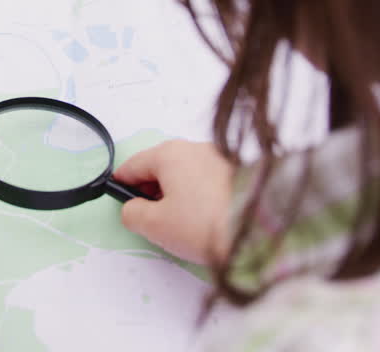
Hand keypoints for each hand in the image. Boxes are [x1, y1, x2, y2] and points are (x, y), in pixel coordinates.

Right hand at [114, 140, 232, 264]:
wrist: (259, 231)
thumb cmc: (203, 225)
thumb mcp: (155, 225)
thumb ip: (132, 213)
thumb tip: (132, 207)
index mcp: (169, 153)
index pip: (133, 165)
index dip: (122, 184)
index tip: (120, 200)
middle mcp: (195, 147)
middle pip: (161, 166)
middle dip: (152, 190)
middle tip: (153, 218)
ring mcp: (220, 156)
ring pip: (186, 172)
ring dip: (177, 192)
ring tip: (182, 222)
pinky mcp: (241, 170)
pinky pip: (207, 178)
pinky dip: (199, 192)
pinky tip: (205, 216)